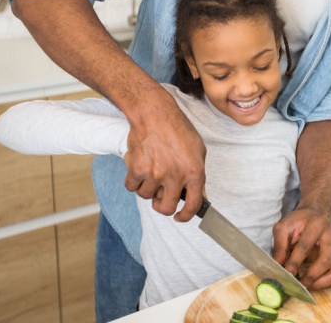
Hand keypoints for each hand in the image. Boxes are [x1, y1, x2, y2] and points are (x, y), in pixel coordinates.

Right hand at [123, 95, 205, 221]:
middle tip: (161, 198)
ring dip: (148, 188)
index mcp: (194, 172)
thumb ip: (196, 174)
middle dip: (162, 207)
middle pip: (166, 208)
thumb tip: (196, 195)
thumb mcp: (198, 151)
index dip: (186, 216)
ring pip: (146, 196)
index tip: (180, 217)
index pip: (193, 205)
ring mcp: (155, 174)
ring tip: (151, 171)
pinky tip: (139, 167)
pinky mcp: (137, 169)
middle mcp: (175, 176)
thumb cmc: (177, 129)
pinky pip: (132, 187)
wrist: (155, 114)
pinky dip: (134, 181)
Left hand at [272, 208, 330, 289]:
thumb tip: (278, 265)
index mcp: (317, 224)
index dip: (294, 262)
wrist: (314, 217)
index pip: (305, 246)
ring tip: (303, 285)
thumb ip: (280, 245)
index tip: (286, 273)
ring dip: (318, 283)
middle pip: (325, 260)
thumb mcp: (284, 227)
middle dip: (310, 276)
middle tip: (296, 283)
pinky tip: (310, 283)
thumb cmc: (299, 222)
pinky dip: (323, 284)